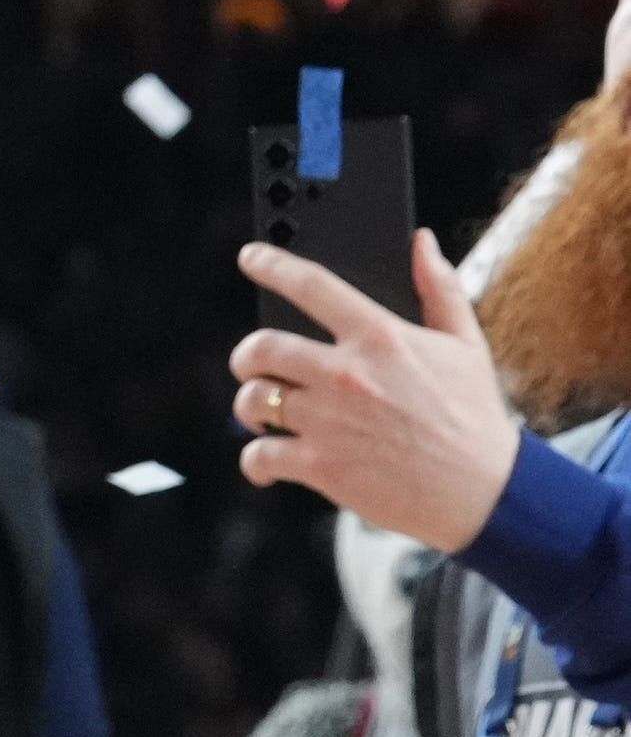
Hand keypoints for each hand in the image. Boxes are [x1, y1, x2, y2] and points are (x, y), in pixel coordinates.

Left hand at [234, 230, 522, 547]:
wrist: (490, 494)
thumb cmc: (477, 420)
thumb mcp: (466, 345)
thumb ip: (440, 288)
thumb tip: (423, 242)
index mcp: (380, 338)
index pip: (310, 285)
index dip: (271, 264)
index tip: (250, 258)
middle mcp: (346, 374)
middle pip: (261, 347)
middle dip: (247, 354)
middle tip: (251, 362)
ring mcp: (330, 421)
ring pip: (253, 398)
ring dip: (249, 404)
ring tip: (261, 410)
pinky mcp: (322, 465)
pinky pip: (260, 455)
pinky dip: (255, 459)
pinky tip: (266, 459)